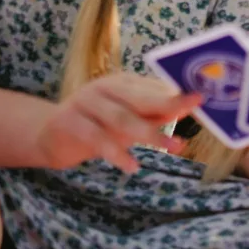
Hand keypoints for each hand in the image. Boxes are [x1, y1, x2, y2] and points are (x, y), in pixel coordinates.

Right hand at [36, 73, 199, 172]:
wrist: (48, 135)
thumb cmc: (97, 126)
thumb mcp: (127, 119)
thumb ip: (152, 115)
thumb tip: (185, 111)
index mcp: (121, 83)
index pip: (153, 88)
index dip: (176, 94)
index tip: (200, 98)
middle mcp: (103, 88)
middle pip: (140, 98)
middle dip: (169, 107)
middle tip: (192, 113)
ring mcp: (84, 103)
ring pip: (121, 118)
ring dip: (150, 134)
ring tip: (175, 147)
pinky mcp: (68, 122)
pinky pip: (97, 138)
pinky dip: (117, 153)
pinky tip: (132, 165)